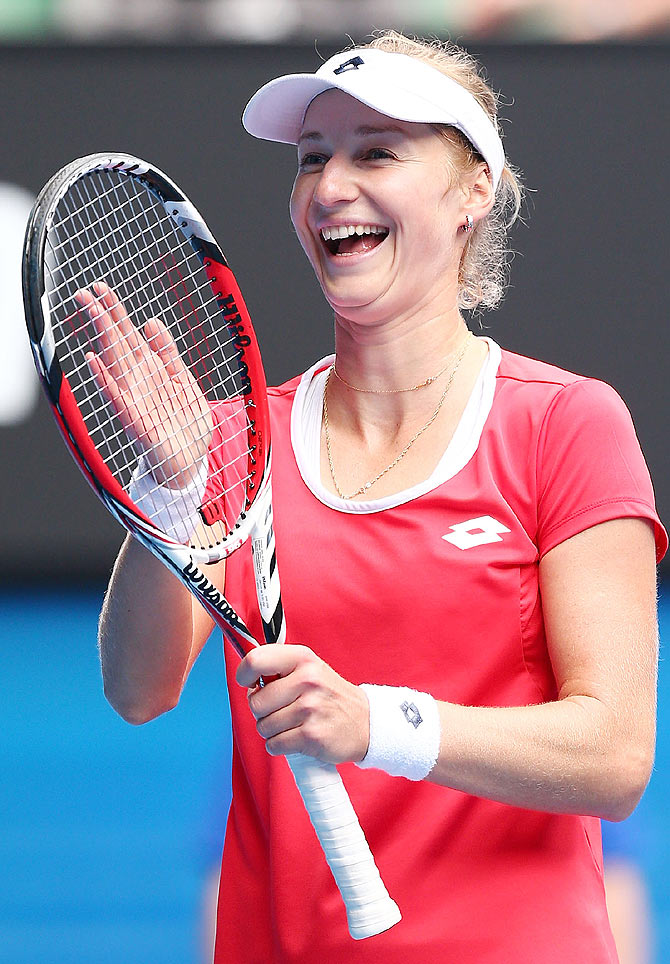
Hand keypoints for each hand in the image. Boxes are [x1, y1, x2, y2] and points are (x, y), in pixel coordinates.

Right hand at [76, 282, 212, 487]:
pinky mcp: (134, 418)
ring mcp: (133, 398)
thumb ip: (168, 354)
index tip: (100, 287)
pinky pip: (115, 396)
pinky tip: (93, 360)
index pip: (128, 334)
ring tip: (90, 311)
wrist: (189, 461)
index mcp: (150, 369)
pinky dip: (103, 379)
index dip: (115, 311)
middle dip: (102, 317)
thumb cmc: (185, 424)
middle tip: (85, 292)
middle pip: (117, 343)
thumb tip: (151, 322)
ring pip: (113, 361)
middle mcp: (137, 380)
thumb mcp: (184, 382)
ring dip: (101, 336)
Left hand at [236, 645, 369, 763]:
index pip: (256, 660)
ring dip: (273, 730)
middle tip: (282, 709)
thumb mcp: (309, 669)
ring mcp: (310, 709)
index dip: (244, 674)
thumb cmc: (330, 696)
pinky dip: (280, 745)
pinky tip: (297, 737)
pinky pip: (274, 745)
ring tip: (293, 724)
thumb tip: (248, 683)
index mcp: (303, 658)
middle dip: (262, 711)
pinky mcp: (312, 736)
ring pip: (263, 726)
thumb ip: (278, 669)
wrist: (366, 723)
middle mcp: (307, 680)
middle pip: (256, 702)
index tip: (248, 683)